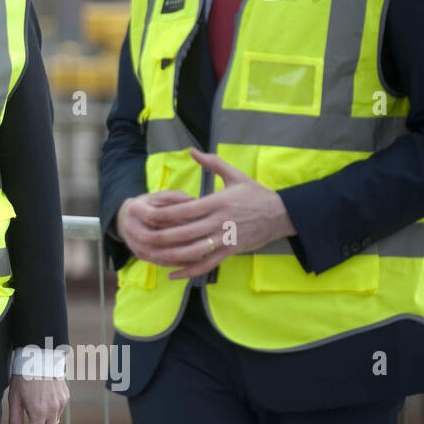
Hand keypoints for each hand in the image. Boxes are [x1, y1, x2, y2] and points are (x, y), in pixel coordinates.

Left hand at [7, 375, 69, 423]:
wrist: (38, 356)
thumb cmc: (22, 377)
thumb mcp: (13, 399)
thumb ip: (15, 422)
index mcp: (38, 412)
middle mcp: (53, 410)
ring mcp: (61, 404)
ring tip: (32, 414)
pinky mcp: (66, 397)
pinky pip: (58, 413)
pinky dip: (49, 415)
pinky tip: (41, 402)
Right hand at [116, 189, 198, 264]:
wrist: (125, 218)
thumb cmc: (148, 205)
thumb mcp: (159, 196)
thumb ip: (175, 197)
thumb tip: (194, 200)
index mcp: (135, 209)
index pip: (154, 215)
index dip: (175, 219)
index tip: (195, 221)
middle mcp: (131, 228)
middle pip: (154, 238)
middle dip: (177, 240)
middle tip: (199, 240)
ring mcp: (133, 244)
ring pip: (157, 254)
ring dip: (179, 255)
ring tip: (201, 253)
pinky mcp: (140, 255)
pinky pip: (159, 262)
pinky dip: (177, 263)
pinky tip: (193, 262)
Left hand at [142, 149, 294, 279]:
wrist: (283, 215)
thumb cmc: (256, 194)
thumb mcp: (235, 175)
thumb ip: (212, 162)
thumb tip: (192, 150)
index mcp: (218, 202)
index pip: (185, 209)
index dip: (164, 213)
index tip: (145, 214)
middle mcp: (220, 222)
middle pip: (185, 232)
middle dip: (161, 236)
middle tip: (141, 236)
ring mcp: (225, 239)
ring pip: (194, 251)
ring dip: (171, 255)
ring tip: (151, 255)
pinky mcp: (230, 252)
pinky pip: (207, 265)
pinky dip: (189, 271)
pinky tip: (172, 274)